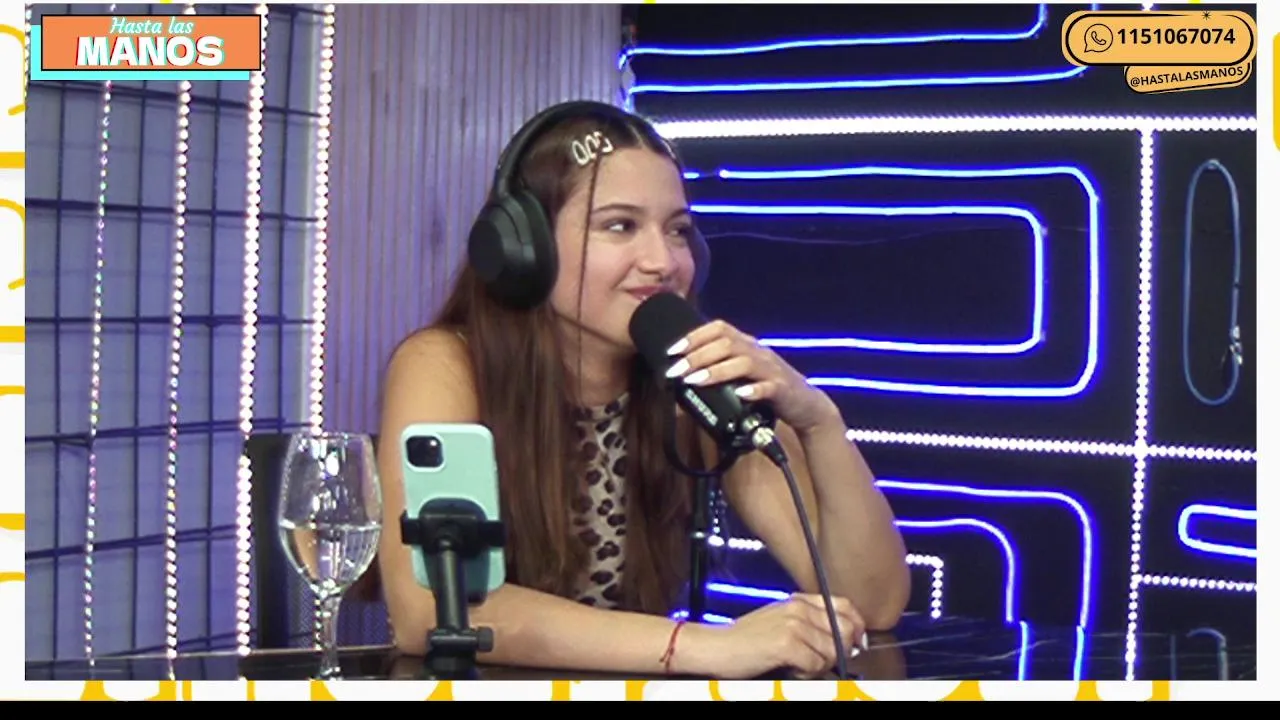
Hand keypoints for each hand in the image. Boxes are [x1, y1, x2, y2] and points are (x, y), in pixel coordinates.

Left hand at [664, 320, 838, 434]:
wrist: (806, 404)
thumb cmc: (768, 388)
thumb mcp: (744, 372)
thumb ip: (722, 366)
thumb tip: (685, 371)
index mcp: (748, 344)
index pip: (720, 328)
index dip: (695, 336)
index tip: (673, 351)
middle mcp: (759, 352)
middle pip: (727, 344)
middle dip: (698, 356)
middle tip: (676, 370)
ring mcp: (772, 370)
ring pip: (743, 362)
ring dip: (716, 371)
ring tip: (694, 380)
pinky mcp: (782, 389)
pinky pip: (768, 387)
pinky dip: (752, 389)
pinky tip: (739, 394)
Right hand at [680, 594, 866, 679]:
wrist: (717, 646)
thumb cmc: (747, 639)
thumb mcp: (781, 620)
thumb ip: (811, 624)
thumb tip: (848, 640)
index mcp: (799, 600)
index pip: (845, 606)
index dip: (856, 626)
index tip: (856, 643)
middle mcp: (799, 608)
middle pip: (845, 631)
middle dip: (839, 652)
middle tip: (820, 661)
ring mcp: (794, 625)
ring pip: (832, 652)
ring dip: (819, 666)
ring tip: (798, 665)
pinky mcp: (787, 644)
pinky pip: (816, 665)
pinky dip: (806, 674)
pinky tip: (790, 668)